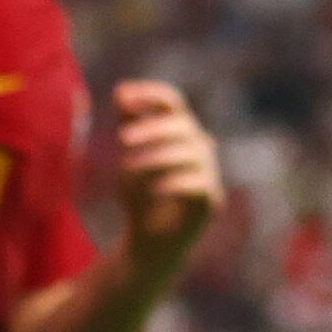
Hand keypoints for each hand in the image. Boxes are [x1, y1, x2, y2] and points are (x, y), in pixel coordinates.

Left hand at [110, 80, 221, 267]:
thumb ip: (128, 125)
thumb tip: (121, 91)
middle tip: (121, 139)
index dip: (150, 94)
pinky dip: (175, 183)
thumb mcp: (127, 157)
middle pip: (183, 125)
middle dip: (151, 129)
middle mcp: (200, 146)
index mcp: (180, 132)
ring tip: (126, 168)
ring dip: (156, 156)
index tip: (121, 98)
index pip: (172, 102)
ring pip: (192, 153)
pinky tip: (153, 189)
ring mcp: (208, 173)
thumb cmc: (140, 195)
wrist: (149, 240)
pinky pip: (199, 185)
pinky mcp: (210, 200)